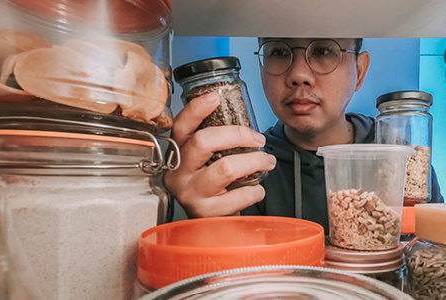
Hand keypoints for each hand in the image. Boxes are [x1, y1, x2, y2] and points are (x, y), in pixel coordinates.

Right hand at [163, 92, 275, 217]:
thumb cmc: (212, 187)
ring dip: (255, 161)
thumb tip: (239, 116)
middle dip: (238, 135)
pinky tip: (258, 189)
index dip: (196, 109)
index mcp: (177, 155)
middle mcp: (178, 173)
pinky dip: (255, 190)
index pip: (181, 127)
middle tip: (259, 139)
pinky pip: (238, 195)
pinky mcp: (206, 213)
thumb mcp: (206, 162)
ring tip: (268, 162)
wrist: (210, 227)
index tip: (215, 97)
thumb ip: (214, 142)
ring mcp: (191, 194)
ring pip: (226, 168)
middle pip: (204, 142)